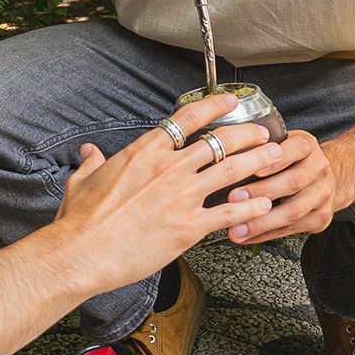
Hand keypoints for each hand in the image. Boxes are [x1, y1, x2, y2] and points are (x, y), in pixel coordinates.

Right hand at [52, 94, 281, 289]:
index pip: (188, 117)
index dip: (215, 105)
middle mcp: (168, 168)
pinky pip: (230, 213)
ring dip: (258, 162)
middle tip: (263, 134)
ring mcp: (181, 196)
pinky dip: (250, 207)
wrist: (80, 253)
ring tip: (274, 158)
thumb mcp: (83, 180)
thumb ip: (93, 162)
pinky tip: (264, 205)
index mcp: (145, 151)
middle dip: (248, 134)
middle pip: (220, 141)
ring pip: (232, 170)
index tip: (230, 101)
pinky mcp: (188, 227)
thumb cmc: (80, 220)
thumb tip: (90, 153)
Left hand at [221, 129, 338, 245]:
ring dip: (262, 222)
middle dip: (261, 192)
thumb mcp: (282, 144)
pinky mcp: (321, 217)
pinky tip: (248, 236)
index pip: (295, 148)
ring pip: (293, 210)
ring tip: (238, 228)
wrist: (330, 177)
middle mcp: (319, 168)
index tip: (254, 169)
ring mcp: (322, 194)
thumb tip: (223, 155)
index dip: (275, 161)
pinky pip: (292, 229)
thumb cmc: (294, 160)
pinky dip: (266, 235)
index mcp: (307, 145)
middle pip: (293, 181)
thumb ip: (260, 148)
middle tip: (234, 200)